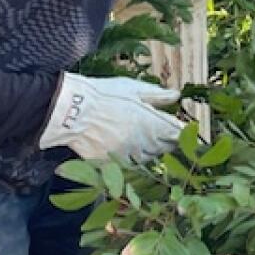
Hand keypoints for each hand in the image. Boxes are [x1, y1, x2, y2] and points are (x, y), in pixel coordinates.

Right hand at [39, 73, 183, 161]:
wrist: (72, 111)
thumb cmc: (104, 95)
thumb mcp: (133, 89)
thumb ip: (157, 96)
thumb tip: (176, 96)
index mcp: (152, 124)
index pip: (177, 134)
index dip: (182, 132)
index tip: (182, 129)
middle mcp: (143, 144)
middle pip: (164, 148)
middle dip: (165, 140)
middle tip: (160, 131)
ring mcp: (127, 157)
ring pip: (147, 158)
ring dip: (148, 149)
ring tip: (138, 136)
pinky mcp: (111, 166)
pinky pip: (128, 166)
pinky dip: (129, 158)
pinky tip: (123, 146)